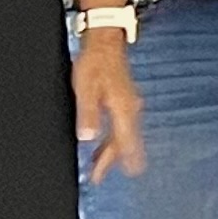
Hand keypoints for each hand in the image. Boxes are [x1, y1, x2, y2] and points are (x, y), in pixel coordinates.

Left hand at [74, 33, 146, 183]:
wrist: (106, 41)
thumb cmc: (96, 62)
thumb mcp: (86, 88)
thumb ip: (88, 114)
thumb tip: (87, 137)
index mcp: (122, 109)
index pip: (123, 142)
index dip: (116, 160)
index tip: (113, 176)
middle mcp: (130, 109)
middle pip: (124, 142)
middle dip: (113, 160)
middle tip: (99, 177)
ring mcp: (129, 104)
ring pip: (123, 134)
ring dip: (112, 150)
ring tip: (99, 164)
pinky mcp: (125, 99)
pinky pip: (122, 125)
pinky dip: (114, 137)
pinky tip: (106, 141)